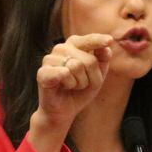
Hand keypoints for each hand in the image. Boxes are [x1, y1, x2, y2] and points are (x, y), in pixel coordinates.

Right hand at [28, 34, 112, 151]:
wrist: (64, 111)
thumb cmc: (80, 91)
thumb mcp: (97, 76)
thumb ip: (102, 60)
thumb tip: (106, 47)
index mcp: (74, 46)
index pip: (89, 40)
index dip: (99, 40)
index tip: (109, 41)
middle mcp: (61, 48)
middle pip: (89, 60)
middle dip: (91, 78)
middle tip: (81, 84)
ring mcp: (50, 59)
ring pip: (77, 67)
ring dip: (79, 83)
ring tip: (71, 86)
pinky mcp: (42, 72)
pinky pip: (64, 74)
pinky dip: (69, 84)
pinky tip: (62, 87)